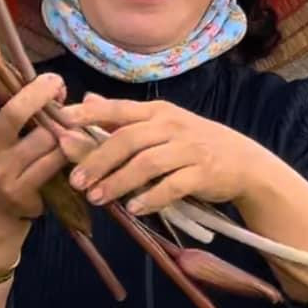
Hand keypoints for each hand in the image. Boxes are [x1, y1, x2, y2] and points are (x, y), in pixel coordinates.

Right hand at [0, 45, 69, 225]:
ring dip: (62, 128)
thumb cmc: (6, 159)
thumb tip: (54, 85)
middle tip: (55, 83)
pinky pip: (55, 161)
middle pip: (15, 113)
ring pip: (45, 138)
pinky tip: (74, 148)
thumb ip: (15, 108)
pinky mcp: (21, 191)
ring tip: (68, 126)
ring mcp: (2, 172)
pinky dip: (69, 151)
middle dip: (40, 93)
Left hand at [56, 95, 262, 215]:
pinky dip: (152, 198)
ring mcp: (190, 148)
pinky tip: (134, 209)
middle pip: (128, 139)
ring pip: (147, 163)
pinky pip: (174, 185)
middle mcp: (172, 126)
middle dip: (98, 160)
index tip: (62, 120)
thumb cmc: (194, 145)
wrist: (245, 164)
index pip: (118, 109)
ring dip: (119, 182)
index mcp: (157, 112)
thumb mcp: (161, 125)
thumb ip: (124, 118)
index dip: (90, 113)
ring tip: (97, 198)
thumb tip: (87, 98)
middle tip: (76, 181)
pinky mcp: (204, 173)